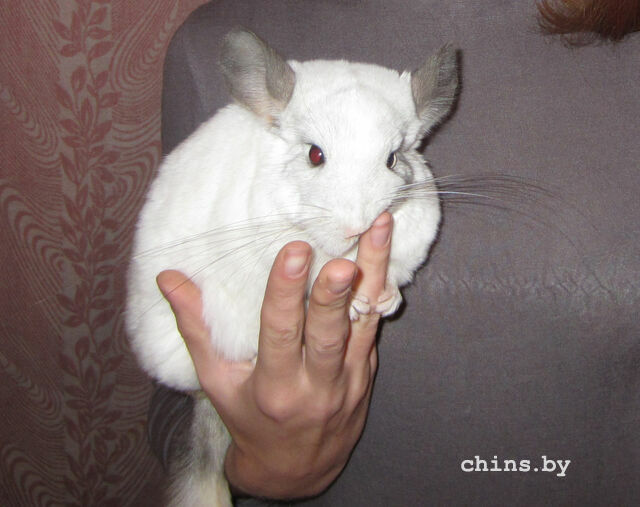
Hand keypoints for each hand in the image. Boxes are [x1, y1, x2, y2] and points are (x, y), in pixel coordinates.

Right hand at [156, 212, 392, 498]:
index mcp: (275, 388)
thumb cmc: (249, 420)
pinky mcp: (368, 373)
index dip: (286, 292)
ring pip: (365, 322)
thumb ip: (196, 328)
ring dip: (374, 273)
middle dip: (335, 293)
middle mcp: (317, 386)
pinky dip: (379, 287)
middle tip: (342, 257)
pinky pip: (375, 326)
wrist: (298, 468)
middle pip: (330, 334)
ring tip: (380, 228)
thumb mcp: (216, 381)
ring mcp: (349, 381)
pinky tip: (383, 251)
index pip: (280, 334)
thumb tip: (169, 278)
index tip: (294, 252)